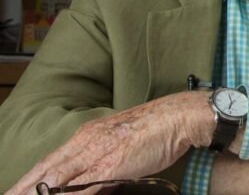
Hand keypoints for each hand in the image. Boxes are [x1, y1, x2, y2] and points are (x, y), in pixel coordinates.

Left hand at [7, 92, 212, 194]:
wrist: (177, 116)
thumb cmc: (156, 127)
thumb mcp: (122, 141)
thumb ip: (103, 158)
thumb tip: (91, 181)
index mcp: (88, 134)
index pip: (50, 160)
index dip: (29, 178)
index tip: (13, 191)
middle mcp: (87, 142)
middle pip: (46, 170)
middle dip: (23, 188)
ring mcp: (97, 154)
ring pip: (57, 179)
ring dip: (38, 193)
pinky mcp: (111, 166)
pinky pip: (81, 188)